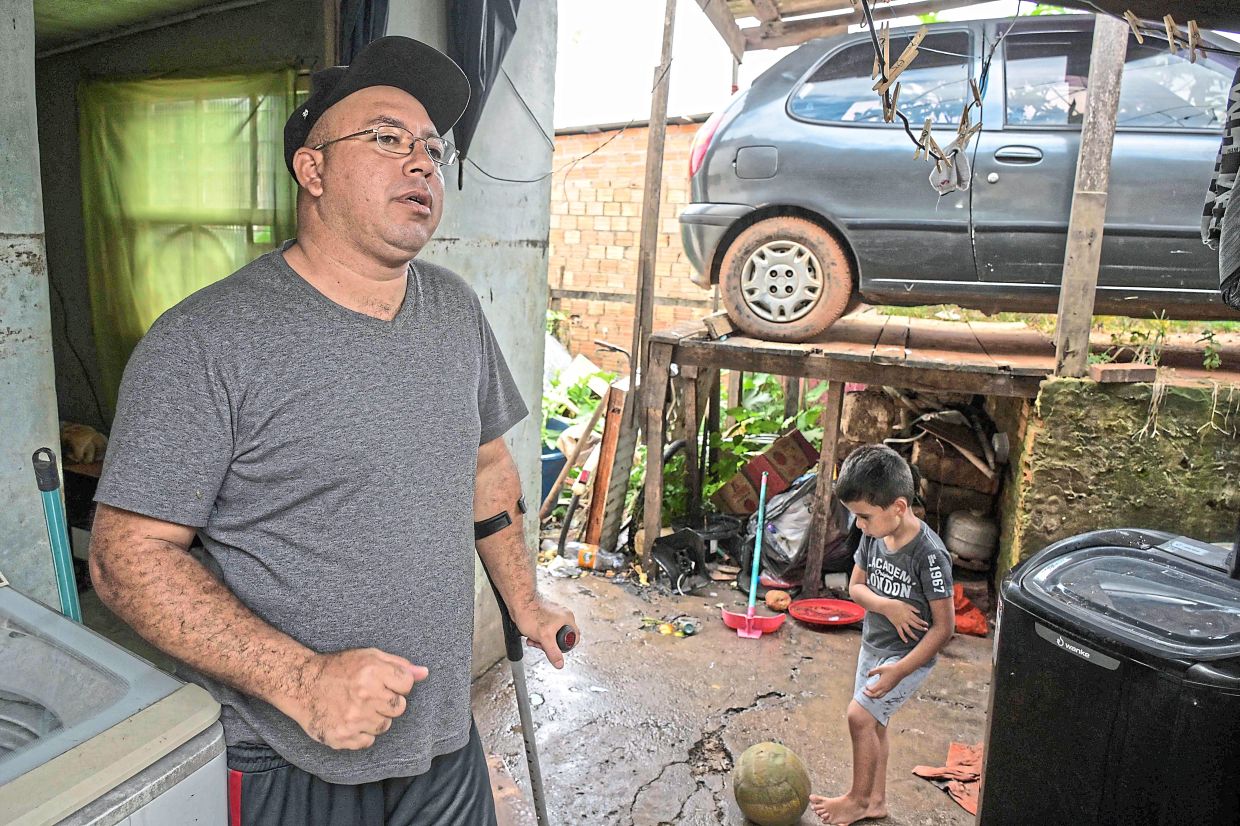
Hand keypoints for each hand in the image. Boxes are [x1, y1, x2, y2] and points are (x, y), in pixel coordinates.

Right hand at [289, 648, 426, 749]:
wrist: (301, 685)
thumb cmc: (339, 668)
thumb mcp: (369, 656)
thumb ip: (399, 665)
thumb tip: (425, 673)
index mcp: (372, 671)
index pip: (407, 684)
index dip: (397, 684)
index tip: (384, 683)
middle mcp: (365, 695)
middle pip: (399, 708)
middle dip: (388, 702)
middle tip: (369, 696)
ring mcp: (353, 718)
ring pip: (384, 726)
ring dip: (375, 718)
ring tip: (357, 707)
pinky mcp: (342, 737)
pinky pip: (368, 741)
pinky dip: (361, 733)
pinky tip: (349, 719)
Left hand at [513, 597, 577, 668]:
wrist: (518, 602)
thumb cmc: (531, 613)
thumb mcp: (545, 637)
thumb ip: (553, 652)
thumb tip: (559, 663)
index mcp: (568, 619)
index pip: (574, 638)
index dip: (566, 647)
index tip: (557, 650)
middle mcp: (562, 616)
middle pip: (561, 638)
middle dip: (549, 644)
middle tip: (541, 644)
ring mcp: (552, 616)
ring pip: (551, 635)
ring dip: (541, 641)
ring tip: (533, 639)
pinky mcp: (543, 616)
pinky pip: (544, 630)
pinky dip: (537, 635)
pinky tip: (530, 635)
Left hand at [863, 661, 905, 698]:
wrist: (901, 670)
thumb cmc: (890, 669)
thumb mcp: (880, 668)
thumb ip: (872, 671)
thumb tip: (867, 675)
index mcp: (881, 684)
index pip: (872, 690)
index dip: (867, 689)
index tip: (865, 685)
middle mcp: (885, 689)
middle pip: (875, 696)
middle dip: (869, 695)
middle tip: (864, 692)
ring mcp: (888, 689)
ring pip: (879, 696)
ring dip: (873, 696)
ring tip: (869, 693)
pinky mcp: (890, 688)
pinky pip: (883, 694)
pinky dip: (878, 694)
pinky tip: (876, 690)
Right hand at [882, 599, 928, 643]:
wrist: (887, 606)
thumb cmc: (896, 603)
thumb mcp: (906, 604)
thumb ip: (913, 608)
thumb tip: (919, 611)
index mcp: (909, 614)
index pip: (918, 619)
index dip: (923, 622)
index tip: (927, 625)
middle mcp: (906, 619)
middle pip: (915, 625)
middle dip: (921, 628)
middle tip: (926, 630)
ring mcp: (901, 623)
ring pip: (909, 631)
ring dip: (913, 635)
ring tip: (917, 639)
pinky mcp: (896, 625)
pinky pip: (900, 632)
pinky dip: (903, 637)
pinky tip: (906, 641)